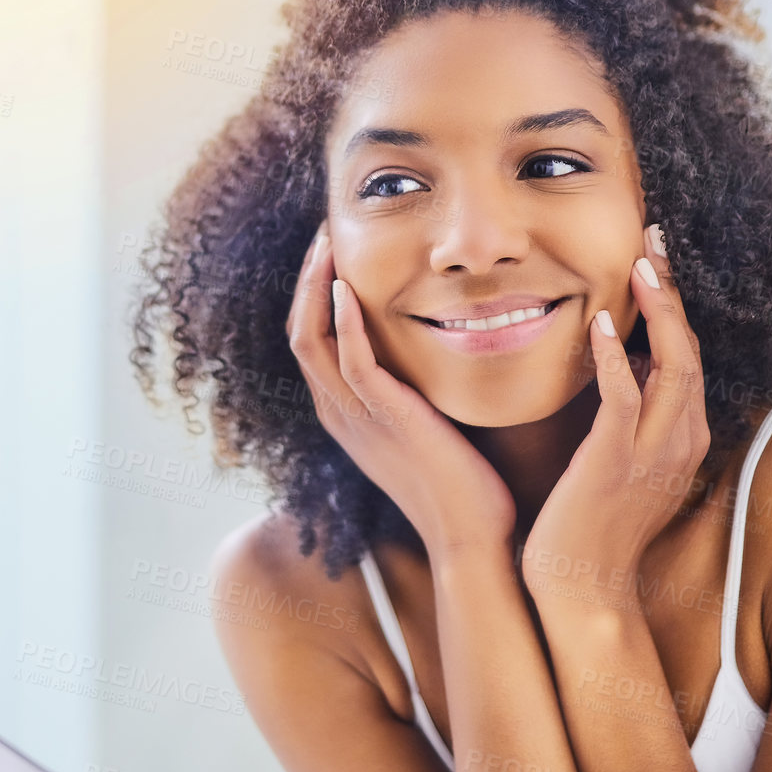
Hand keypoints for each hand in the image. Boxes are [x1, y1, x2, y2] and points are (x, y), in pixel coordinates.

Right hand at [286, 221, 515, 559]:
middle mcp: (338, 414)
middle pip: (299, 332)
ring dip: (318, 286)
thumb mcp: (425, 430)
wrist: (472, 536)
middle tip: (326, 234)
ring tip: (330, 244)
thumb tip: (433, 353)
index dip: (314, 295)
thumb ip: (415, 393)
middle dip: (308, 279)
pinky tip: (349, 287)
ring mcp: (356, 417)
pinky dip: (343, 320)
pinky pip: (350, 360)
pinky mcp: (384, 418)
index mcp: (344, 415)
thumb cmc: (461, 486)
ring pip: (311, 339)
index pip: (311, 341)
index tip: (334, 255)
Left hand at [521, 224, 709, 608]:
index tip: (658, 258)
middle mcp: (680, 440)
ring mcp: (653, 452)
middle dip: (675, 290)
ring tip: (642, 262)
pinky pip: (624, 399)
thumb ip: (627, 418)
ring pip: (673, 366)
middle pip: (690, 349)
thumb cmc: (591, 527)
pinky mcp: (616, 463)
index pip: (687, 356)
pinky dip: (615, 358)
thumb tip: (616, 367)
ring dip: (659, 311)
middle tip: (655, 237)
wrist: (582, 590)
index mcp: (682, 438)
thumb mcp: (621, 464)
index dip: (675, 305)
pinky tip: (600, 324)